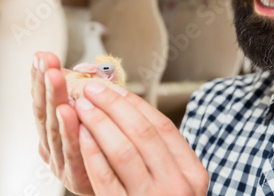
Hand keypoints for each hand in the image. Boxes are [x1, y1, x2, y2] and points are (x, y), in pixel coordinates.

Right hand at [31, 52, 93, 194]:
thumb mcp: (95, 118)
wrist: (121, 185)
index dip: (40, 79)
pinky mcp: (78, 176)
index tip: (40, 56)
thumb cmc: (107, 151)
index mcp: (55, 132)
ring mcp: (62, 162)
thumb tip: (82, 68)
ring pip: (56, 128)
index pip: (44, 101)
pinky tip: (68, 111)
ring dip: (55, 99)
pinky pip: (73, 150)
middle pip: (47, 112)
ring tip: (54, 77)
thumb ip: (87, 97)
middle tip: (46, 60)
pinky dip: (69, 129)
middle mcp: (53, 147)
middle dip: (46, 82)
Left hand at [75, 81, 208, 195]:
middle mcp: (178, 185)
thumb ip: (164, 154)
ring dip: (99, 124)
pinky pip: (106, 180)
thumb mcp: (178, 183)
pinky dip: (92, 154)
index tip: (113, 88)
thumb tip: (129, 111)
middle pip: (143, 134)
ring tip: (81, 107)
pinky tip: (80, 136)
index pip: (162, 127)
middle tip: (92, 89)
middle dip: (114, 106)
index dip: (135, 104)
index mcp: (193, 173)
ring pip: (124, 151)